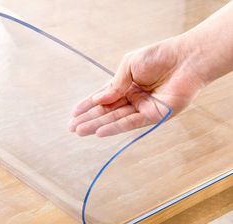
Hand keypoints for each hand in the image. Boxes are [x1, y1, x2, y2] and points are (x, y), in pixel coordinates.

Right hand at [69, 36, 203, 136]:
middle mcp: (132, 98)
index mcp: (126, 85)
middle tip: (72, 127)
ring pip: (116, 119)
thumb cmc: (158, 57)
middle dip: (89, 119)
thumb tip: (98, 99)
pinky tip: (100, 132)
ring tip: (80, 131)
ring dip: (98, 125)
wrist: (185, 59)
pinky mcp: (153, 116)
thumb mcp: (129, 65)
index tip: (74, 113)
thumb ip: (115, 84)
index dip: (88, 105)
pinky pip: (131, 123)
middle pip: (107, 111)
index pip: (103, 98)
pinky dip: (115, 128)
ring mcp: (142, 108)